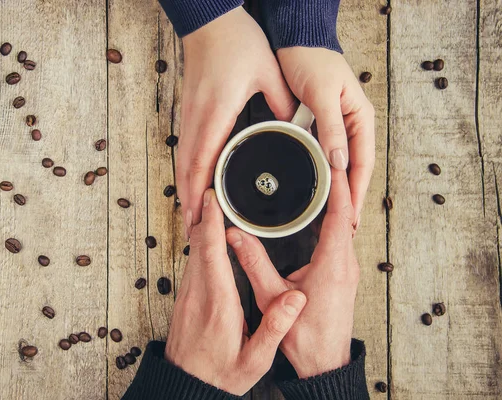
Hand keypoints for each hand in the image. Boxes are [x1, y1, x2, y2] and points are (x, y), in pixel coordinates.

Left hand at [166, 189, 306, 394]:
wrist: (186, 388)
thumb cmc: (221, 374)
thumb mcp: (255, 359)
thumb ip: (275, 327)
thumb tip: (295, 299)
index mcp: (218, 303)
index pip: (211, 252)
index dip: (212, 222)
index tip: (213, 198)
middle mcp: (199, 293)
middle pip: (199, 243)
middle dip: (207, 213)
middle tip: (216, 187)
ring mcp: (189, 294)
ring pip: (193, 250)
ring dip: (203, 225)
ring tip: (214, 203)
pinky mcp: (186, 297)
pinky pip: (191, 261)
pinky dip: (200, 242)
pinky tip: (208, 234)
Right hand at [178, 7, 295, 236]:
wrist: (209, 20)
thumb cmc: (236, 41)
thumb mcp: (268, 71)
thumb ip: (283, 101)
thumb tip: (295, 125)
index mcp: (216, 113)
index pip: (202, 163)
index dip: (198, 195)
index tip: (199, 219)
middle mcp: (198, 119)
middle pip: (187, 169)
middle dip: (189, 202)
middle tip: (194, 229)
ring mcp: (191, 116)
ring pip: (184, 161)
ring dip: (186, 189)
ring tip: (193, 215)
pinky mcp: (191, 112)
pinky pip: (187, 148)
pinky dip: (188, 171)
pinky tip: (194, 182)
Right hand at [226, 170, 358, 378]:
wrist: (325, 364)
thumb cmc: (305, 337)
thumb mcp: (272, 297)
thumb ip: (254, 263)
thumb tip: (236, 236)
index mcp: (333, 264)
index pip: (339, 213)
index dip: (337, 184)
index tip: (333, 161)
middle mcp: (345, 263)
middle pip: (345, 214)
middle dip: (336, 185)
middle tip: (325, 160)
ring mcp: (346, 270)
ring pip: (344, 226)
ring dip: (336, 202)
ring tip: (324, 179)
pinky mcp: (342, 276)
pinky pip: (341, 239)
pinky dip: (333, 220)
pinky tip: (321, 214)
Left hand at [277, 47, 374, 226]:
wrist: (293, 42)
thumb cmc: (312, 60)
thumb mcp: (323, 95)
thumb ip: (331, 128)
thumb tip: (340, 163)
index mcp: (360, 117)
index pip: (363, 162)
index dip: (359, 191)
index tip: (353, 217)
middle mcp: (350, 125)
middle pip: (353, 168)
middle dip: (350, 197)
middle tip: (344, 226)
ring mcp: (334, 127)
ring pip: (337, 164)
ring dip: (335, 188)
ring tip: (330, 215)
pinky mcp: (316, 125)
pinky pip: (320, 154)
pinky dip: (318, 171)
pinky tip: (313, 187)